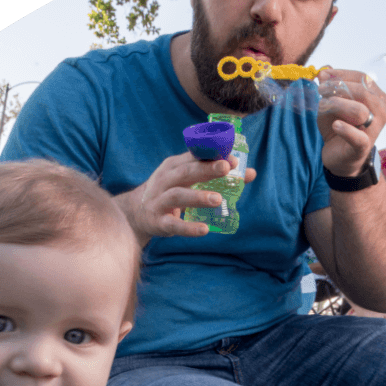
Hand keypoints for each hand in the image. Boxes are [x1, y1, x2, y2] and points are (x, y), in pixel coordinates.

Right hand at [123, 151, 256, 244]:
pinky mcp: (158, 222)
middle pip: (185, 172)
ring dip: (198, 197)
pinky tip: (204, 230)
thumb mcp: (188, 178)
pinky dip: (188, 228)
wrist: (135, 212)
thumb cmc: (169, 190)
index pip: (194, 156)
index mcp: (174, 166)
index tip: (233, 158)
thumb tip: (250, 173)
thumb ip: (215, 175)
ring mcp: (159, 201)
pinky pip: (173, 225)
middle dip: (206, 169)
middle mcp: (165, 180)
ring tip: (218, 199)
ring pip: (178, 196)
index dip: (212, 155)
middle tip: (227, 168)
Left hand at [315, 68, 385, 177]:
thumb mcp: (332, 103)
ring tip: (323, 106)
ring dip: (338, 105)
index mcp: (377, 97)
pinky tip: (335, 125)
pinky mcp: (364, 147)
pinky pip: (358, 137)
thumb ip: (330, 86)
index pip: (362, 78)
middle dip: (338, 87)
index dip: (341, 74)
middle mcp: (381, 111)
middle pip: (362, 92)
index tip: (322, 75)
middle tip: (320, 90)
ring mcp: (375, 130)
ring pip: (360, 111)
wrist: (338, 156)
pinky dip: (346, 129)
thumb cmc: (338, 126)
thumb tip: (324, 70)